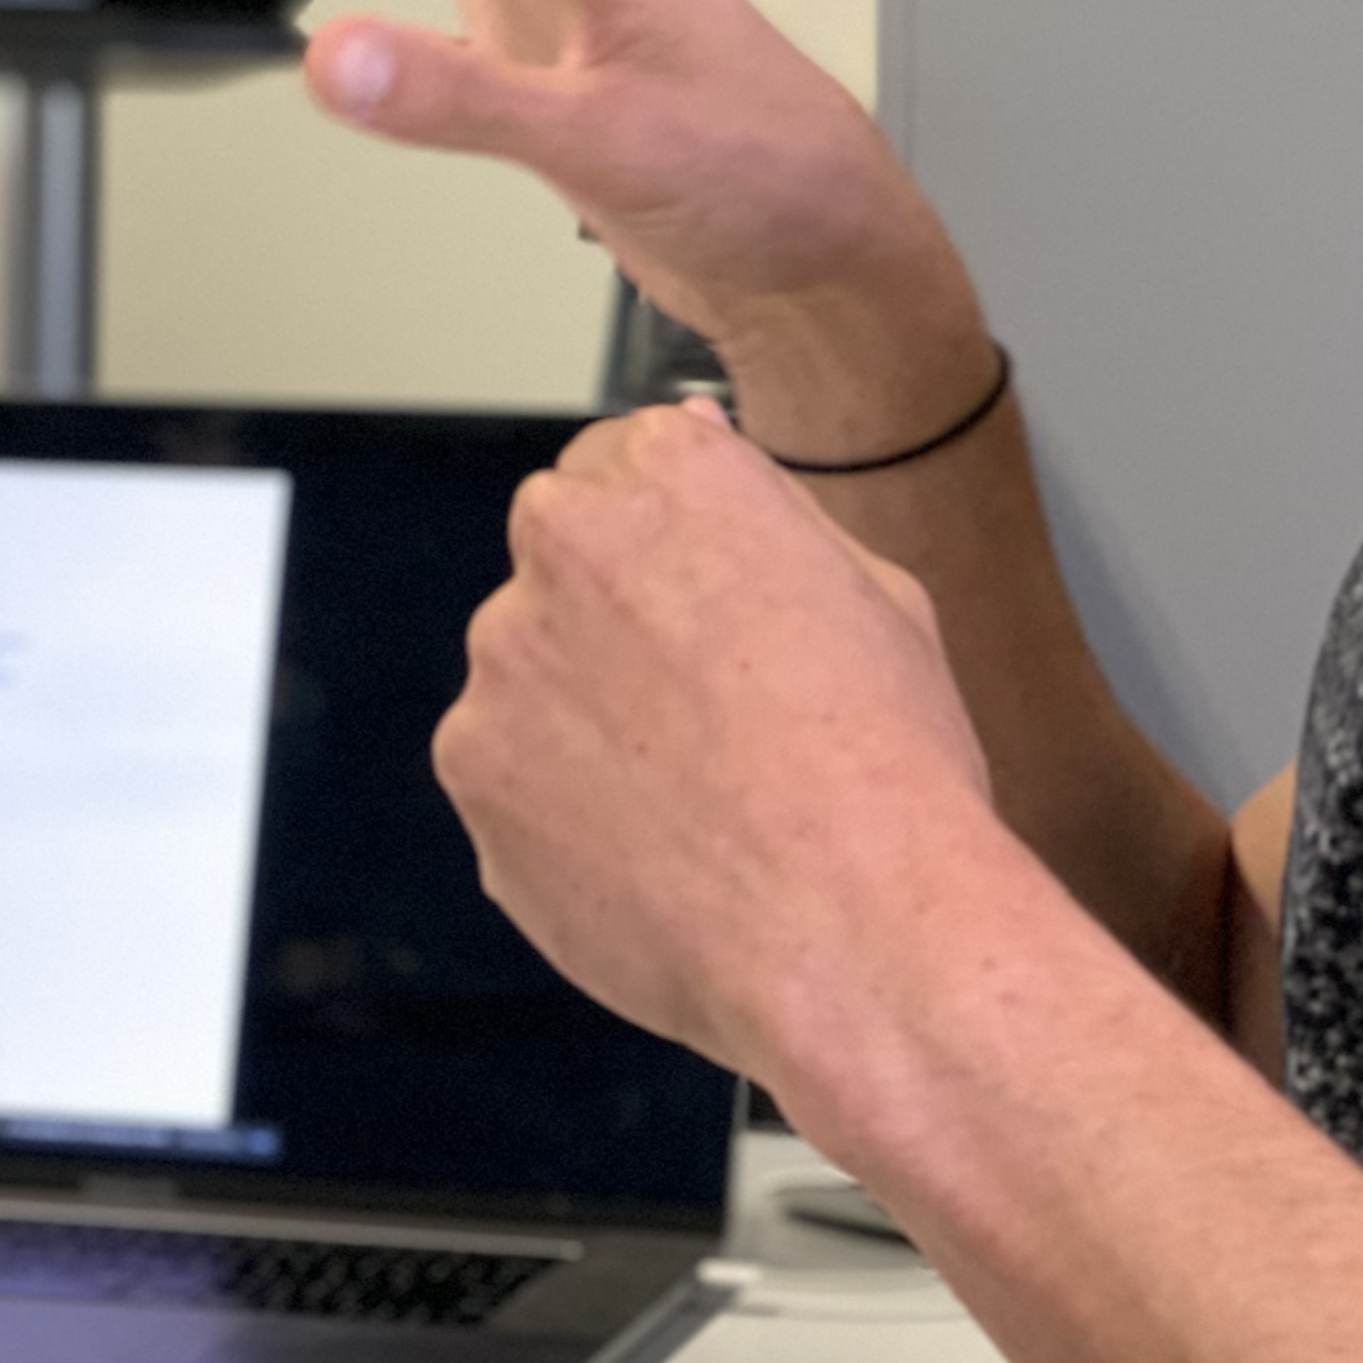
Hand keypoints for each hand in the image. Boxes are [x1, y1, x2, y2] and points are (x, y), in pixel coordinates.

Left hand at [438, 401, 1001, 1097]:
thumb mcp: (875, 592)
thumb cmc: (890, 764)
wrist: (855, 930)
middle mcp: (568, 539)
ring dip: (582, 716)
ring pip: (530, 671)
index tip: (701, 611)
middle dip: (612, 619)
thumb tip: (698, 432)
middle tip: (705, 715)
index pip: (623, 463)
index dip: (668, 549)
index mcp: (672, 472)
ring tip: (691, 802)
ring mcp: (505, 656)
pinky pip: (508, 773)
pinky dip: (558, 808)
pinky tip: (650, 853)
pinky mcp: (472, 764)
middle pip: (564, 559)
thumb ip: (762, 509)